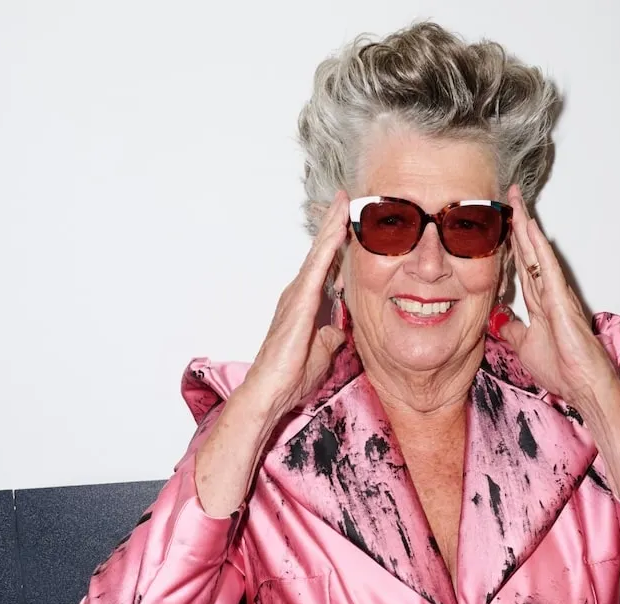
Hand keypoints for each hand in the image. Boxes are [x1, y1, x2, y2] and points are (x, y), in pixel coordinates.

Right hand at [239, 192, 349, 417]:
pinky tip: (338, 229)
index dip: (336, 244)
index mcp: (306, 304)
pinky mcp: (300, 302)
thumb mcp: (323, 351)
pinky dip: (329, 246)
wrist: (271, 390)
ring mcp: (297, 295)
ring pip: (318, 253)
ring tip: (342, 202)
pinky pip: (318, 267)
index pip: (325, 267)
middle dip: (331, 224)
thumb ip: (331, 336)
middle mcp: (299, 293)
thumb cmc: (292, 375)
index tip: (348, 222)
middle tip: (344, 198)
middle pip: (320, 252)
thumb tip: (339, 330)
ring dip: (331, 227)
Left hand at [496, 185, 619, 408]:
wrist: (583, 386)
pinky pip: (547, 268)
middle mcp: (549, 294)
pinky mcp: (561, 301)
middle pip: (530, 253)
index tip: (502, 223)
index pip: (523, 266)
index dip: (512, 244)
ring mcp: (556, 295)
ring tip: (516, 203)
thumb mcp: (525, 347)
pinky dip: (538, 248)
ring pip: (538, 254)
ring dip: (526, 228)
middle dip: (519, 225)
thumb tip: (498, 318)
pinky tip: (530, 229)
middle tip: (509, 198)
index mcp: (540, 304)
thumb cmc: (563, 370)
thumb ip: (513, 329)